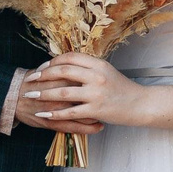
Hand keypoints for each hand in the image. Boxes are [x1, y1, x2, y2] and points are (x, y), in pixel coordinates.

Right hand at [13, 71, 104, 134]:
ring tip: (106, 115)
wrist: (10, 98)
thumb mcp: (47, 70)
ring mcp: (55, 110)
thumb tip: (82, 63)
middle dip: (100, 100)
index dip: (97, 83)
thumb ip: (63, 68)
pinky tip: (98, 127)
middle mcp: (59, 94)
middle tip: (110, 100)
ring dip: (97, 116)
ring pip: (83, 114)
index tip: (107, 84)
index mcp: (59, 78)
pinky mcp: (51, 123)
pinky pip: (74, 127)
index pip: (83, 79)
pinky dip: (88, 128)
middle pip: (86, 96)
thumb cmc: (29, 83)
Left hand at [20, 53, 155, 127]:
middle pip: (62, 71)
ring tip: (31, 95)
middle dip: (43, 75)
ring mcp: (96, 93)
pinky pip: (70, 112)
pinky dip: (54, 113)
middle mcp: (96, 76)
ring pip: (62, 92)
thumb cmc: (122, 88)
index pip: (69, 57)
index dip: (53, 61)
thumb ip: (88, 67)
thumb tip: (66, 64)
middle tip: (31, 79)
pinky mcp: (96, 110)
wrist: (141, 104)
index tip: (42, 67)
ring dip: (43, 94)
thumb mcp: (107, 71)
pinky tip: (43, 114)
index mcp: (98, 64)